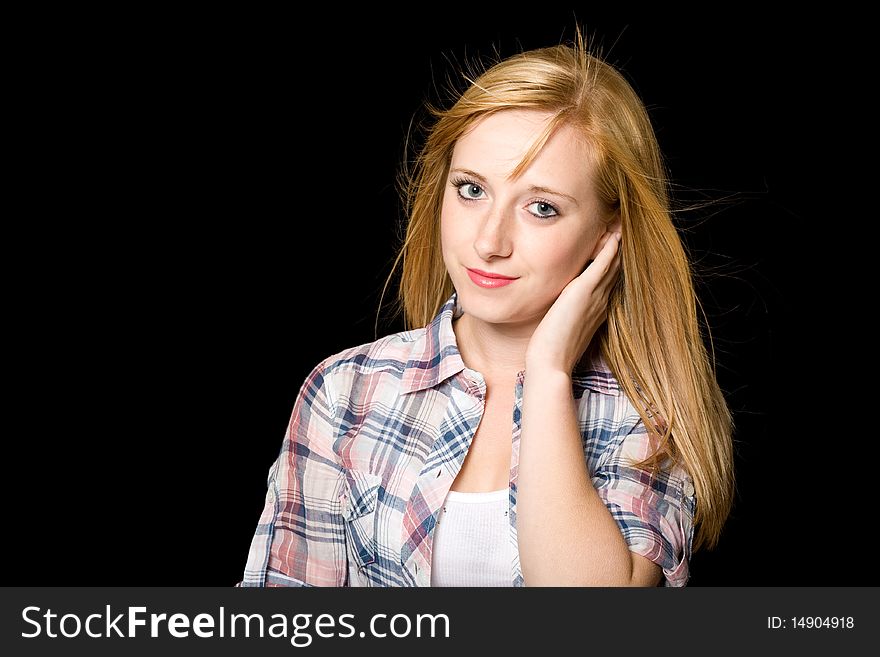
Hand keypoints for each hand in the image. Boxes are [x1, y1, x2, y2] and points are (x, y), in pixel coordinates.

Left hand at [525, 231, 621, 374]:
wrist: (550, 363)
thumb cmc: (551, 349)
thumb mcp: (562, 326)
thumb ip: (566, 313)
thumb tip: (561, 308)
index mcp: (596, 309)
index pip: (608, 279)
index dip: (613, 261)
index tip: (615, 243)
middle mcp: (601, 301)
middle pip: (615, 269)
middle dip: (620, 249)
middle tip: (624, 227)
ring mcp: (595, 296)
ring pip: (613, 264)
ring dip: (618, 244)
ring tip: (622, 224)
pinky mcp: (584, 292)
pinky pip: (602, 265)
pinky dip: (609, 249)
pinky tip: (614, 235)